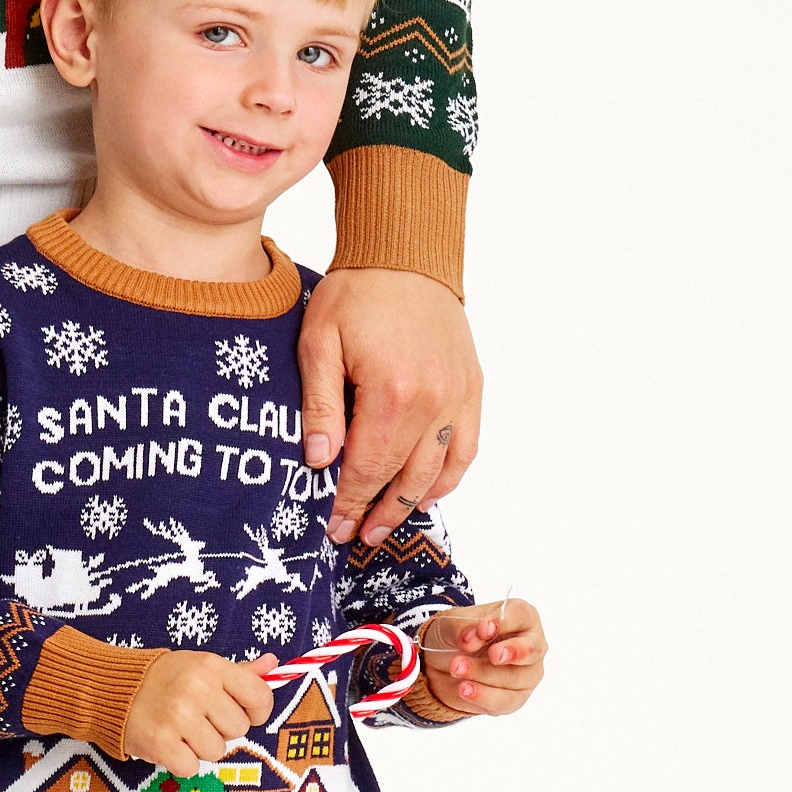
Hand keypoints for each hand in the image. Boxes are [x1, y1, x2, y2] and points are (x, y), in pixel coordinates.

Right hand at [123, 649, 276, 772]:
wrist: (112, 688)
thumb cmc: (164, 679)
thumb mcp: (200, 666)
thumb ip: (239, 672)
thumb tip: (273, 665)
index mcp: (211, 666)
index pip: (259, 696)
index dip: (256, 711)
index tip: (240, 712)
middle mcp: (197, 689)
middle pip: (238, 729)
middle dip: (220, 729)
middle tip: (196, 719)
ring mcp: (178, 716)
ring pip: (216, 751)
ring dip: (199, 747)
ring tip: (180, 730)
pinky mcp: (160, 742)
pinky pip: (191, 768)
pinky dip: (180, 762)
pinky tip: (168, 744)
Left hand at [303, 268, 483, 548]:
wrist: (406, 255)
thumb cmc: (357, 294)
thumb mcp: (319, 342)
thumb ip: (321, 405)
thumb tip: (321, 460)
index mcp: (393, 393)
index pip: (369, 468)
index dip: (350, 503)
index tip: (333, 527)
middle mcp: (434, 402)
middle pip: (406, 477)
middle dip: (378, 513)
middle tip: (356, 536)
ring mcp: (459, 396)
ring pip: (441, 470)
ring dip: (413, 503)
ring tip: (386, 524)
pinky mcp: (472, 387)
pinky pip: (468, 447)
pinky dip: (450, 476)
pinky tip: (429, 492)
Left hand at [408, 599, 544, 721]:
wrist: (442, 666)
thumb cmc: (457, 636)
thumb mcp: (451, 624)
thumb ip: (463, 628)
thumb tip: (472, 639)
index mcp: (521, 617)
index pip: (520, 615)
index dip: (503, 622)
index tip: (483, 628)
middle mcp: (530, 645)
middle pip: (532, 650)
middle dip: (514, 652)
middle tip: (494, 655)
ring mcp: (527, 674)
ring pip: (514, 678)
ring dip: (483, 674)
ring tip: (457, 669)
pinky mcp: (515, 698)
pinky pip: (504, 701)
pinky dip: (483, 695)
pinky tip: (464, 689)